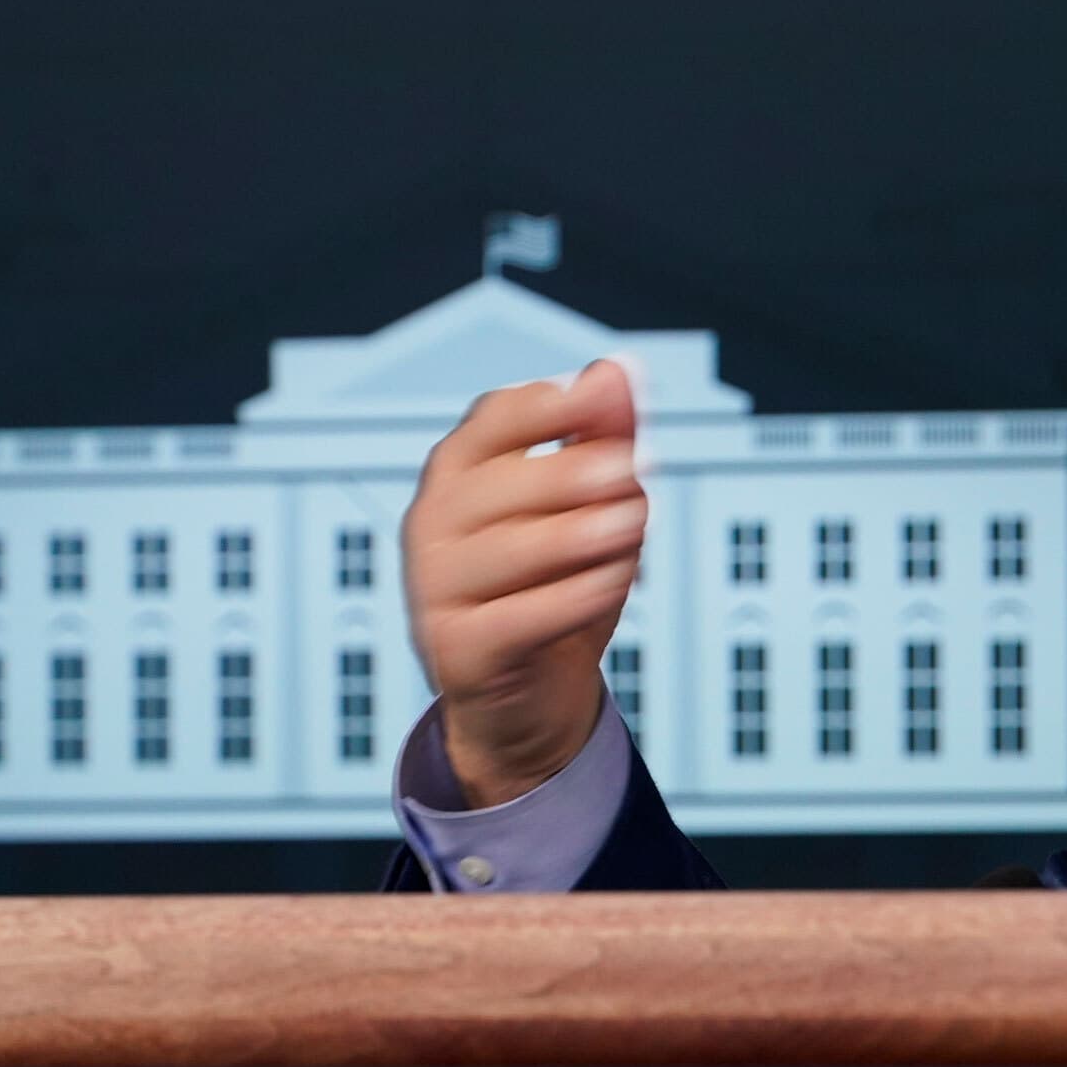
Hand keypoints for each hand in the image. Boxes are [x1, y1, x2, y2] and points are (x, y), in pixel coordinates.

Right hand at [402, 359, 645, 806]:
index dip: (551, 406)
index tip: (602, 402)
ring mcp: (436, 588)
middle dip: (576, 474)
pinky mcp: (458, 648)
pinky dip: (578, 597)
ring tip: (633, 523)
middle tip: (633, 471)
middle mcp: (433, 523)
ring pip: (515, 549)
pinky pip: (523, 616)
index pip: (495, 418)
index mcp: (458, 472)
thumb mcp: (586, 506)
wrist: (528, 695)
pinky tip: (618, 580)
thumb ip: (600, 437)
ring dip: (583, 535)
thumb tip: (614, 371)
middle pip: (506, 482)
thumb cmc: (554, 587)